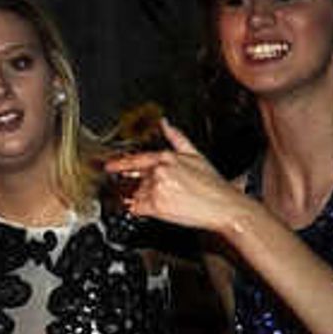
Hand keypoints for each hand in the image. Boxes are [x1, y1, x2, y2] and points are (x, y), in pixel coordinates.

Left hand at [104, 124, 249, 238]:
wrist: (223, 206)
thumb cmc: (213, 184)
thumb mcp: (196, 154)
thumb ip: (177, 137)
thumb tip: (165, 123)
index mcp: (167, 157)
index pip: (138, 159)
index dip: (121, 164)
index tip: (109, 166)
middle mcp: (160, 171)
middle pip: (139, 180)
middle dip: (146, 188)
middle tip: (165, 195)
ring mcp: (157, 188)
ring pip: (139, 194)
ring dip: (147, 200)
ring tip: (171, 203)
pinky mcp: (156, 206)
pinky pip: (139, 208)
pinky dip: (142, 210)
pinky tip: (160, 210)